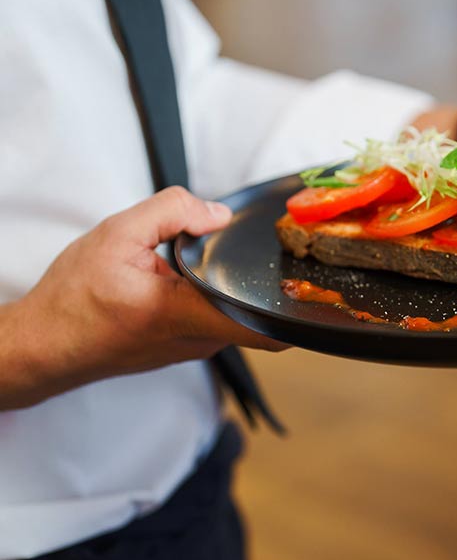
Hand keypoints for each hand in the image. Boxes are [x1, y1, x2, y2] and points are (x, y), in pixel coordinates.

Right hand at [0, 187, 284, 409]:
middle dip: (262, 278)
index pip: (265, 327)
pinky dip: (211, 293)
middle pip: (257, 311)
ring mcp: (194, 347)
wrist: (41, 346)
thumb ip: (171, 212)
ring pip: (235, 311)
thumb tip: (217, 213)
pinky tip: (187, 274)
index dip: (296, 308)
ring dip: (230, 283)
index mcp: (186, 314)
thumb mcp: (115, 236)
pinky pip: (215, 316)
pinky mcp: (184, 346)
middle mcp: (199, 339)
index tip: (312, 283)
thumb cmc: (71, 301)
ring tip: (209, 256)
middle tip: (262, 247)